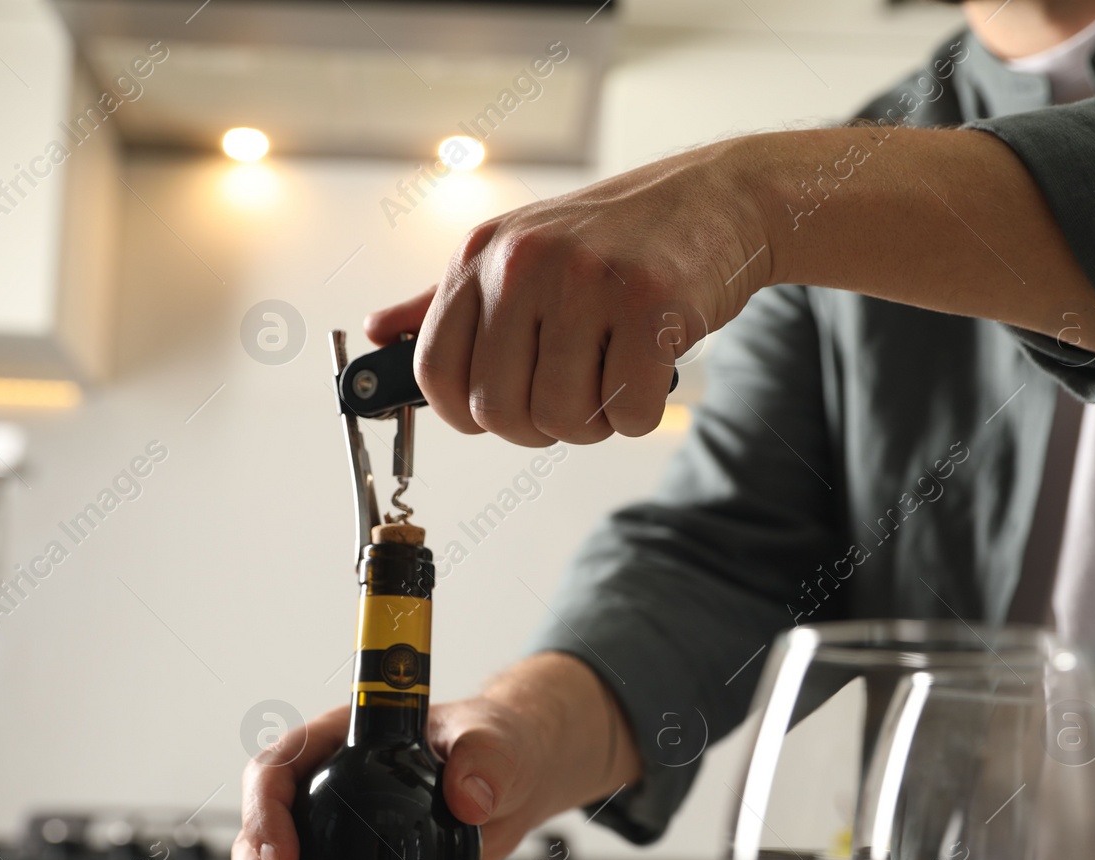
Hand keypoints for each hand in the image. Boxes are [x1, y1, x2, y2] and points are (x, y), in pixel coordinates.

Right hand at [227, 652, 642, 859]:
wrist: (515, 783)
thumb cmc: (493, 744)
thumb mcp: (491, 741)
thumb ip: (483, 758)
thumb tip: (468, 798)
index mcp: (338, 745)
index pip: (276, 772)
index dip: (265, 816)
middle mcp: (322, 791)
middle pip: (260, 840)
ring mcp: (330, 840)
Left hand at [365, 141, 771, 447]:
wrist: (715, 197)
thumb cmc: (612, 239)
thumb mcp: (516, 251)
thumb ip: (445, 302)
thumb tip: (378, 334)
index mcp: (482, 255)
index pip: (435, 370)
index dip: (464, 413)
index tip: (499, 411)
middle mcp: (526, 263)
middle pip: (498, 409)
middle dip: (536, 427)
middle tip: (571, 399)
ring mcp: (590, 280)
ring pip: (562, 419)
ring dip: (591, 423)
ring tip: (611, 380)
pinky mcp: (654, 304)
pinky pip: (627, 414)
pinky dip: (638, 415)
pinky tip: (649, 371)